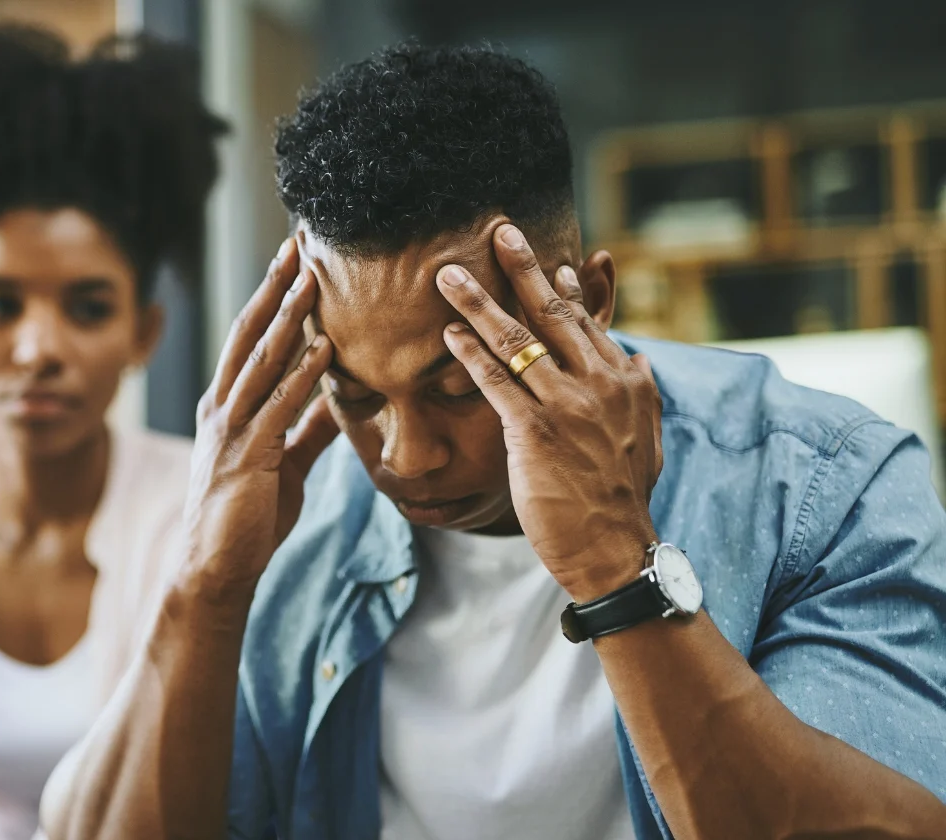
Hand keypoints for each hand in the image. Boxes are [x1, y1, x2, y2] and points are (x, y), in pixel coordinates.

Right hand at [183, 237, 339, 595]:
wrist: (213, 569)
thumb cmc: (245, 518)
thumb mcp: (282, 463)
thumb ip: (306, 428)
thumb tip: (338, 400)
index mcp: (226, 406)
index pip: (249, 339)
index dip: (271, 297)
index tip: (293, 261)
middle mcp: (222, 408)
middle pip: (249, 334)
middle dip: (274, 288)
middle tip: (297, 244)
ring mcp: (231, 429)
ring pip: (261, 360)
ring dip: (289, 317)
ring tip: (312, 278)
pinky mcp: (248, 456)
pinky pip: (279, 405)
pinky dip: (303, 373)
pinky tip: (325, 346)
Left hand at [436, 224, 662, 601]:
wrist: (615, 549)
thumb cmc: (621, 499)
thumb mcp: (645, 439)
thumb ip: (641, 396)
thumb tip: (641, 363)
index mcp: (626, 381)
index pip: (588, 322)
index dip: (564, 289)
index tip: (548, 261)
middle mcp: (599, 383)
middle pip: (553, 313)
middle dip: (523, 269)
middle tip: (499, 231)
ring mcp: (566, 404)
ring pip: (516, 340)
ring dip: (478, 303)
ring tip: (448, 275)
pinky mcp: (534, 430)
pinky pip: (496, 381)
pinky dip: (470, 353)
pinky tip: (448, 334)